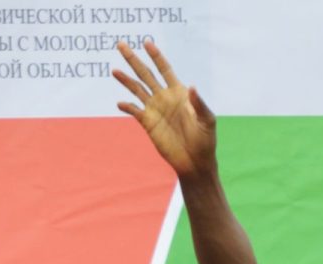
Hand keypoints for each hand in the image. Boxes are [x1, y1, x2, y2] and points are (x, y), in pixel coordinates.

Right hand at [114, 39, 216, 179]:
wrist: (195, 161)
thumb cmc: (205, 140)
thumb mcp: (207, 120)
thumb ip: (199, 104)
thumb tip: (192, 88)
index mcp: (178, 92)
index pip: (164, 69)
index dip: (156, 56)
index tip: (147, 43)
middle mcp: (164, 98)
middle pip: (146, 74)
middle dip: (134, 60)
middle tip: (121, 45)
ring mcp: (155, 110)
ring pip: (137, 90)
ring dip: (126, 80)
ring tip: (115, 70)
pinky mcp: (148, 124)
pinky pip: (135, 111)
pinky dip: (127, 107)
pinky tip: (120, 103)